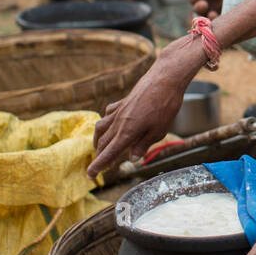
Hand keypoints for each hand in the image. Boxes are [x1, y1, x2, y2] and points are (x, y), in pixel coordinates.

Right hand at [88, 41, 203, 175]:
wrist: (165, 78)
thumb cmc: (165, 104)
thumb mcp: (158, 130)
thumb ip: (143, 144)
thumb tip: (132, 158)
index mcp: (127, 132)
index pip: (109, 153)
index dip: (98, 166)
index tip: (90, 175)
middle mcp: (119, 122)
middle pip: (103, 143)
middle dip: (99, 156)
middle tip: (97, 168)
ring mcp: (120, 110)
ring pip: (101, 128)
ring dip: (98, 141)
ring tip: (99, 149)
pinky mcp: (123, 102)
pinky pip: (108, 114)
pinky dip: (105, 122)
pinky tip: (108, 123)